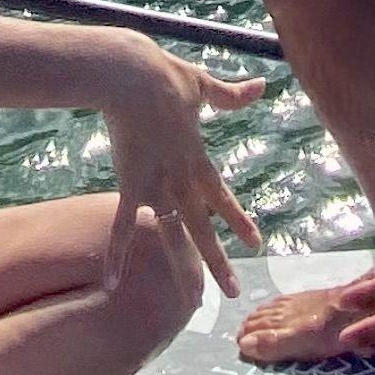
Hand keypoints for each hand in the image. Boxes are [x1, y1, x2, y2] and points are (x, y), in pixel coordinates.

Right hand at [97, 46, 268, 297]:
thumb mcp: (202, 83)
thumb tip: (262, 85)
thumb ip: (230, 94)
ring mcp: (156, 183)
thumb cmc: (163, 74)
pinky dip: (117, 254)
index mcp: (196, 156)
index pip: (221, 196)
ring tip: (195, 301)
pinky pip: (122, 225)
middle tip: (233, 293)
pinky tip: (112, 283)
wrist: (129, 72)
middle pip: (203, 227)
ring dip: (184, 269)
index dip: (237, 220)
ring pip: (174, 235)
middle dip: (218, 261)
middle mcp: (181, 177)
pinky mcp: (130, 182)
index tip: (255, 243)